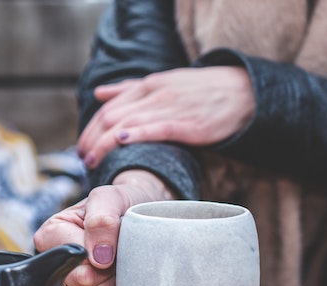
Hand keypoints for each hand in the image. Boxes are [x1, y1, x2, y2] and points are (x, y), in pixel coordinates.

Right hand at [34, 170, 174, 285]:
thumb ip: (101, 219)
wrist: (146, 217)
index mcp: (53, 233)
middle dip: (103, 277)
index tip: (112, 248)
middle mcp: (57, 262)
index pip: (67, 259)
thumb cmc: (124, 203)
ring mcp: (72, 285)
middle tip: (119, 261)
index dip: (94, 258)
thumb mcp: (112, 197)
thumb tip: (98, 256)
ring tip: (119, 276)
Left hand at [78, 66, 253, 167]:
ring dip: (104, 144)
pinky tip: (120, 142)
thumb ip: (129, 89)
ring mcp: (171, 108)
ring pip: (127, 123)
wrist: (244, 92)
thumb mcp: (164, 82)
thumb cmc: (201, 90)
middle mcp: (155, 94)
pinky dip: (136, 134)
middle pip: (111, 116)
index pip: (108, 107)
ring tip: (93, 162)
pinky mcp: (189, 124)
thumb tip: (98, 94)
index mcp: (148, 85)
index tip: (82, 147)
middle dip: (91, 139)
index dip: (90, 129)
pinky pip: (156, 128)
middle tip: (82, 159)